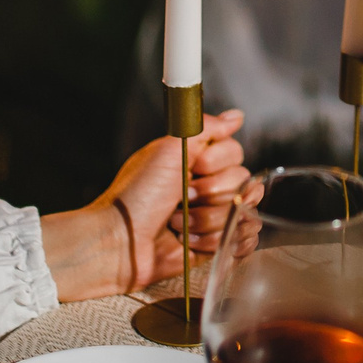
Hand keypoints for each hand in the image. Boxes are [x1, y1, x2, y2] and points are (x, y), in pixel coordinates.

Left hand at [42, 111, 248, 299]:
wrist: (120, 242)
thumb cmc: (137, 196)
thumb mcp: (168, 149)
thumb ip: (205, 127)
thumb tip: (237, 117)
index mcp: (197, 161)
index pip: (236, 153)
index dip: (216, 163)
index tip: (194, 168)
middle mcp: (208, 187)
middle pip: (243, 183)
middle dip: (211, 194)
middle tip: (182, 199)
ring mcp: (213, 217)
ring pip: (242, 214)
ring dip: (208, 221)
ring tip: (179, 226)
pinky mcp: (215, 246)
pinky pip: (243, 241)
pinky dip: (218, 242)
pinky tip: (193, 242)